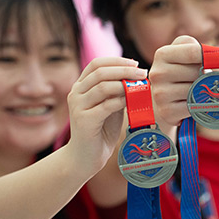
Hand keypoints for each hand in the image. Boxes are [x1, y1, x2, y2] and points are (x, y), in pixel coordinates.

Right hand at [66, 57, 146, 175]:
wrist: (87, 157)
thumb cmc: (101, 130)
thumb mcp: (110, 105)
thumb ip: (118, 91)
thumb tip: (137, 75)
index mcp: (81, 86)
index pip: (97, 64)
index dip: (117, 61)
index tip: (135, 63)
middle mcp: (76, 93)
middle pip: (100, 72)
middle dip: (124, 70)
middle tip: (143, 73)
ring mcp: (78, 106)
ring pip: (103, 87)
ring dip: (125, 84)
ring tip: (140, 86)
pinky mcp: (84, 120)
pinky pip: (106, 105)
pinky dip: (121, 100)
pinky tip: (132, 101)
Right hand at [149, 35, 218, 126]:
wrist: (162, 98)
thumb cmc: (180, 71)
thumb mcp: (186, 53)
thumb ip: (205, 50)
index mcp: (162, 54)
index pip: (193, 52)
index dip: (217, 54)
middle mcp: (158, 73)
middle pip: (197, 72)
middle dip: (211, 74)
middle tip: (216, 77)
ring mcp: (160, 94)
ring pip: (196, 90)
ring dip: (206, 90)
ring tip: (204, 89)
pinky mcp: (167, 111)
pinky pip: (194, 106)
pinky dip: (201, 104)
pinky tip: (198, 101)